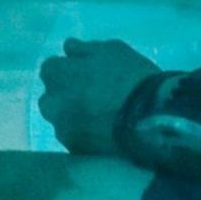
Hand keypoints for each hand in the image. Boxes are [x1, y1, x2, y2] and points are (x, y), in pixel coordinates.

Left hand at [39, 38, 159, 156]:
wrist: (150, 120)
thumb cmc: (132, 77)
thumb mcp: (113, 50)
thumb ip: (85, 49)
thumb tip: (68, 48)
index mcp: (58, 75)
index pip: (50, 68)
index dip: (67, 69)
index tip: (84, 72)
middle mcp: (53, 103)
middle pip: (51, 97)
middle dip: (64, 95)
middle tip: (90, 95)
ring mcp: (63, 129)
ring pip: (61, 120)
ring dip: (71, 116)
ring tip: (98, 117)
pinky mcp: (76, 150)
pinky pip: (74, 139)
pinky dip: (84, 135)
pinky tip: (103, 132)